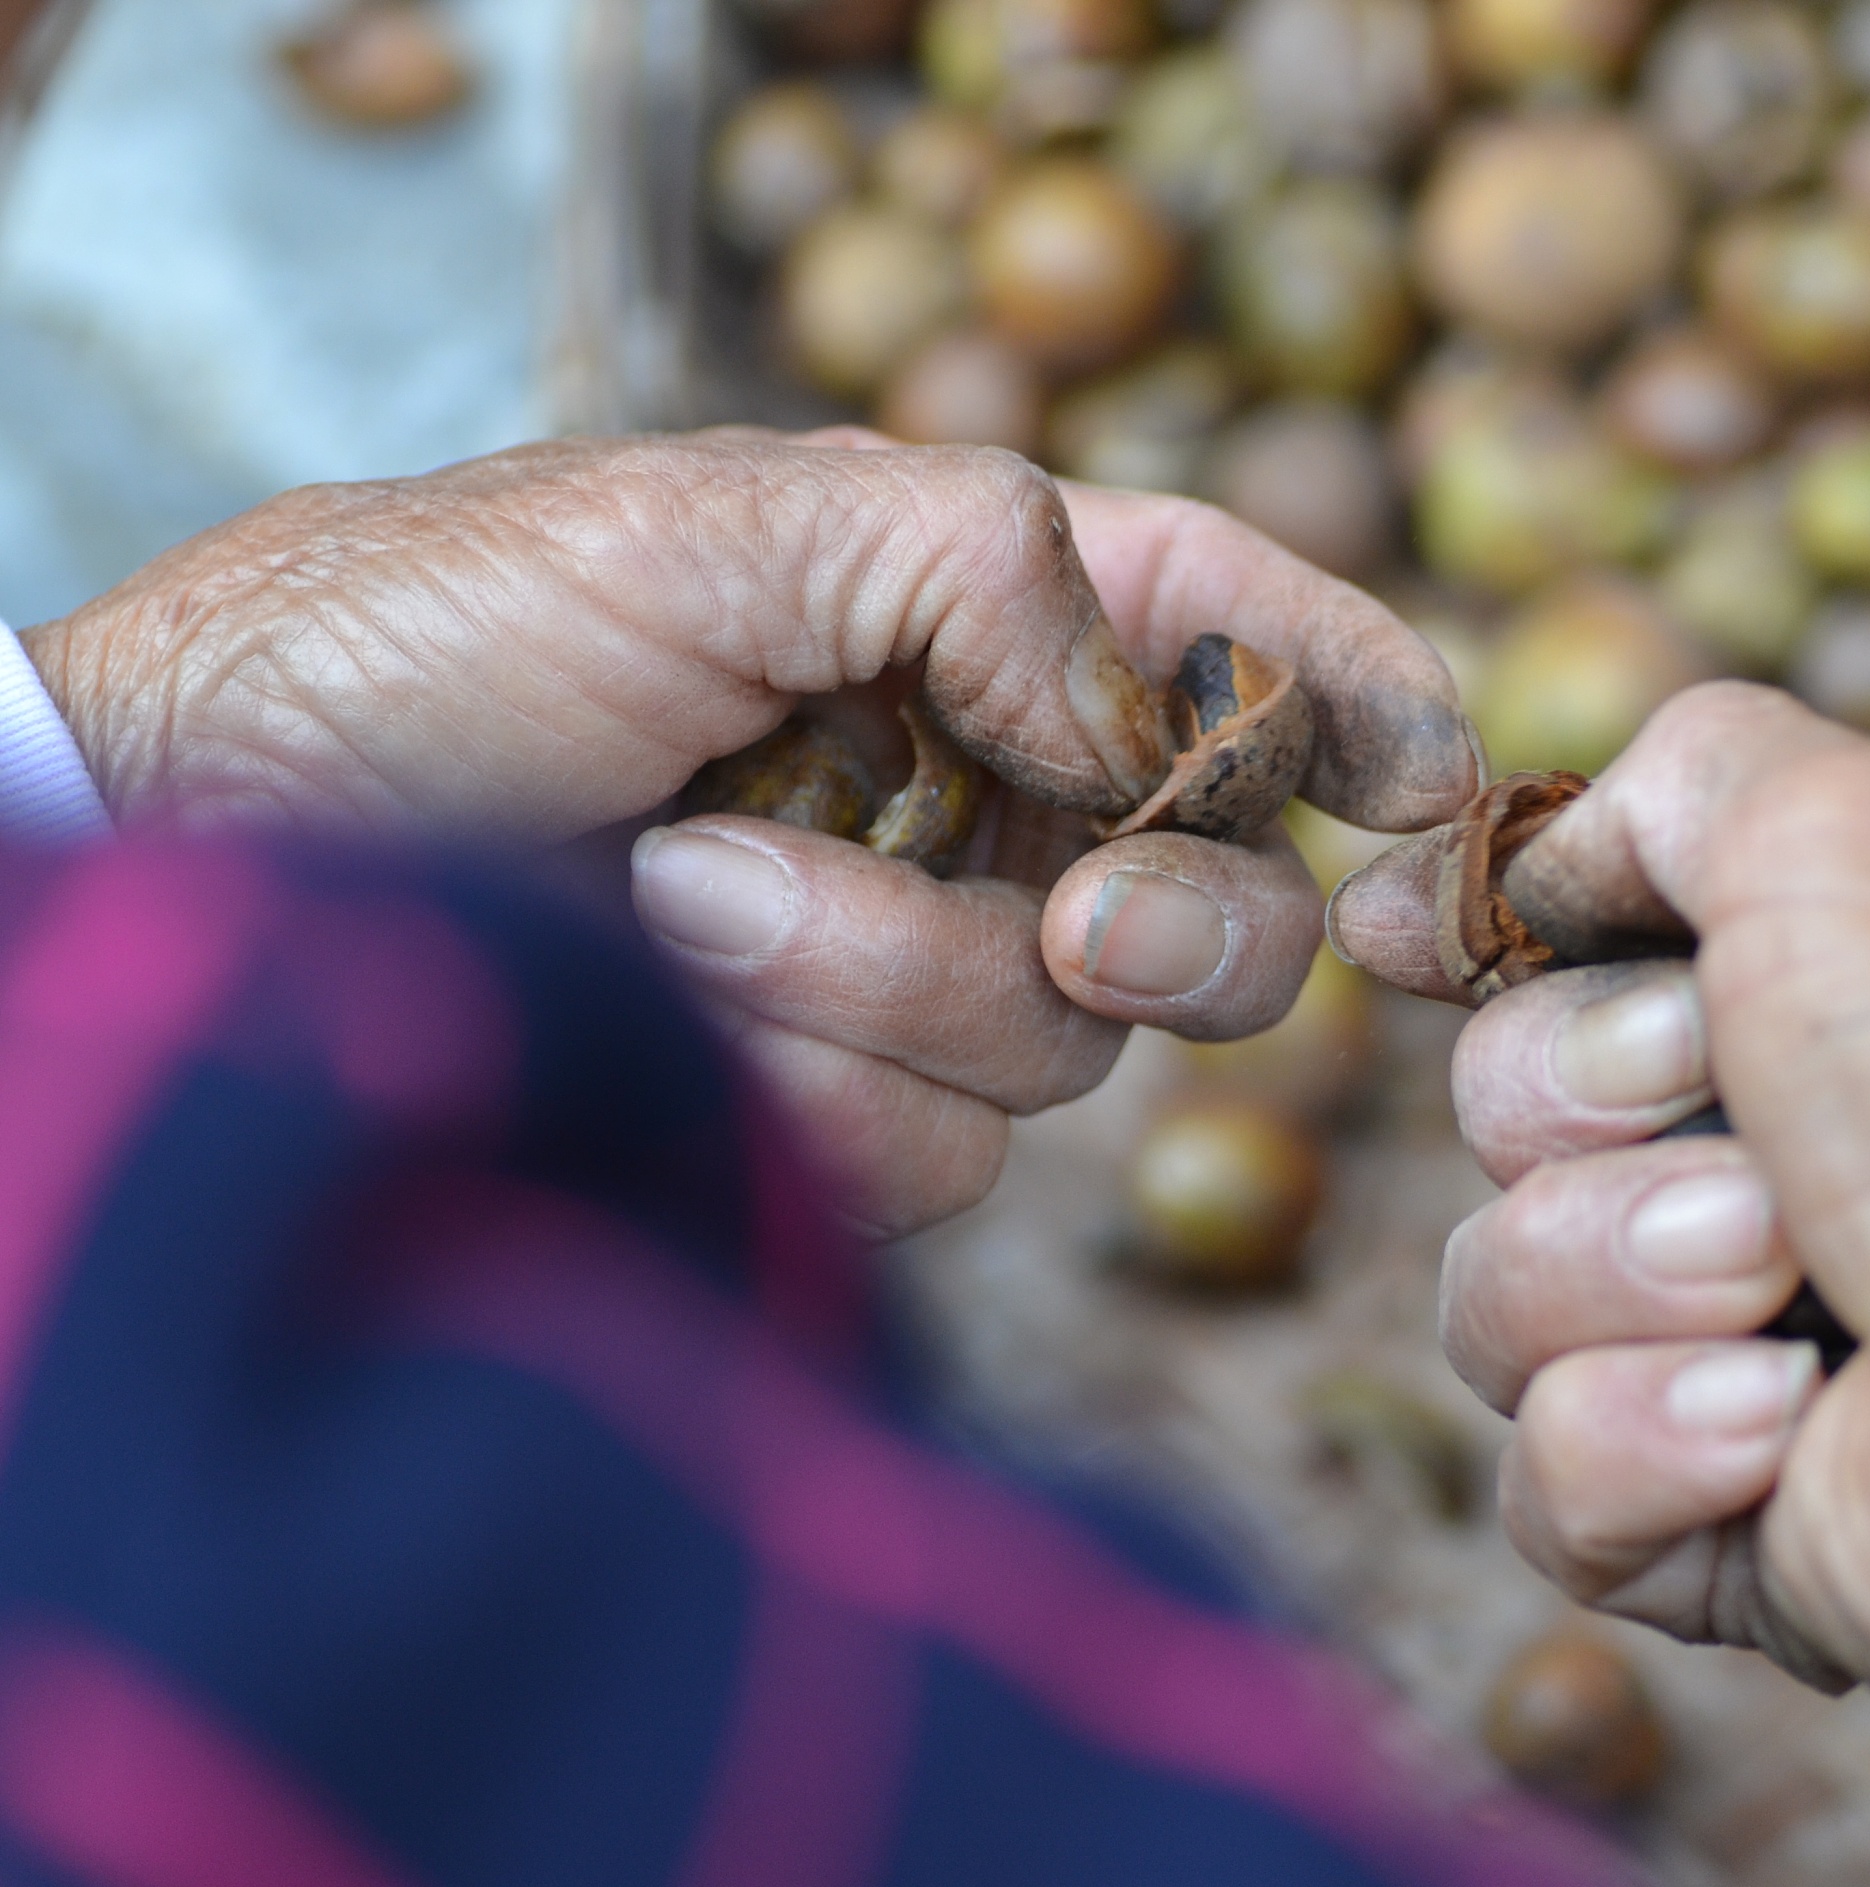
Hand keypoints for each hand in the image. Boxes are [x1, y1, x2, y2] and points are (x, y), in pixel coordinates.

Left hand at [22, 430, 1478, 1233]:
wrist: (218, 841)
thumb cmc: (437, 632)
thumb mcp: (717, 518)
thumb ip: (990, 564)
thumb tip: (1146, 726)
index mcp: (986, 621)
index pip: (1244, 657)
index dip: (1364, 713)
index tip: (1422, 781)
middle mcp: (984, 806)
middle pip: (1230, 909)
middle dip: (1179, 915)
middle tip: (1075, 903)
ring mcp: (915, 973)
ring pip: (1070, 1054)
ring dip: (883, 972)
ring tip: (679, 883)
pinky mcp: (831, 1118)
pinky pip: (941, 1157)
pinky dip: (811, 1080)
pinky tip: (670, 992)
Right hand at [1332, 684, 1869, 1749]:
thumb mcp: (1854, 818)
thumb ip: (1682, 772)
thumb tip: (1553, 864)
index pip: (1609, 915)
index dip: (1496, 927)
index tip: (1403, 937)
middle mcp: (1835, 1120)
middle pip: (1518, 1089)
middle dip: (1588, 1102)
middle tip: (1754, 1134)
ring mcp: (1774, 1316)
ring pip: (1504, 1281)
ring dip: (1619, 1271)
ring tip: (1782, 1287)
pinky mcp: (1725, 1494)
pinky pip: (1549, 1462)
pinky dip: (1647, 1437)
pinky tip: (1780, 1428)